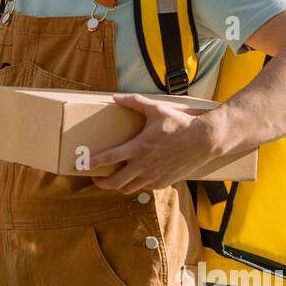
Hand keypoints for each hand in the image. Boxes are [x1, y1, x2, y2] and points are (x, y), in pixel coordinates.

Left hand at [88, 93, 218, 192]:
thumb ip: (133, 102)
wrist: (204, 140)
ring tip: (112, 179)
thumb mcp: (155, 109)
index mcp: (140, 147)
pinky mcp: (164, 182)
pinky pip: (143, 188)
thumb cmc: (179, 124)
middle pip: (115, 183)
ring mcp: (154, 176)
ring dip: (117, 186)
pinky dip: (135, 185)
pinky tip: (134, 177)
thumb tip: (115, 97)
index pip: (110, 158)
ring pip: (128, 189)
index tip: (81, 166)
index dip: (93, 163)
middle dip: (101, 183)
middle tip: (95, 178)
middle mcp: (145, 165)